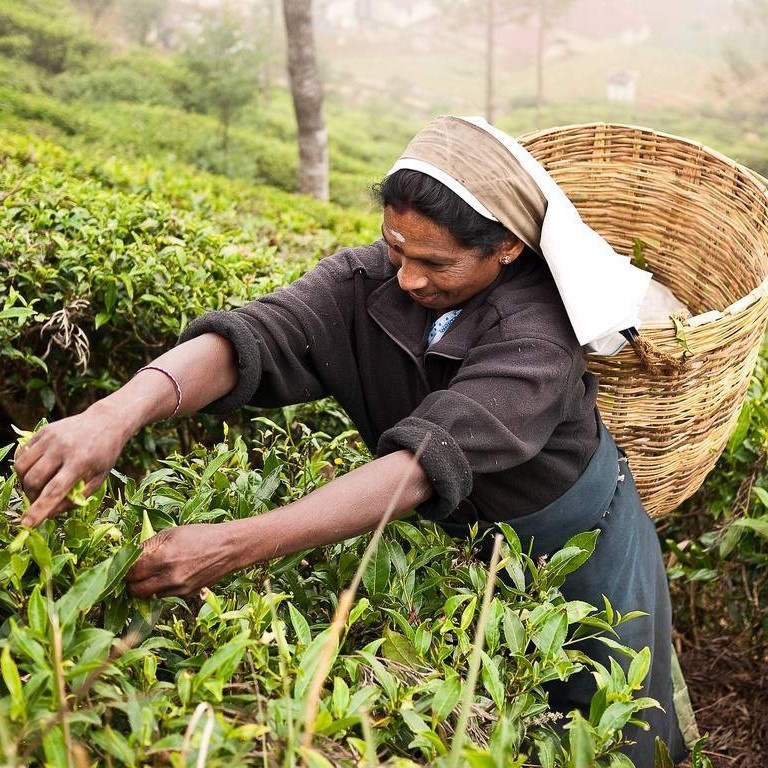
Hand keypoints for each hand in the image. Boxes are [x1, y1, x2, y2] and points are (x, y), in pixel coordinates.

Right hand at [14, 403, 128, 527]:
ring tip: (37, 485)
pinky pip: (22, 453)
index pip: (54, 490)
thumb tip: (52, 513)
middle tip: (39, 500)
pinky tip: (36, 469)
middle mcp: (62, 449)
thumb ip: (78, 497)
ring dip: (24, 482)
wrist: (106, 421)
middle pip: (33, 480)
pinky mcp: (43, 431)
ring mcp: (50, 438)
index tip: (27, 525)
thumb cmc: (105, 453)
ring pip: (22, 467)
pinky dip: (24, 466)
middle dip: (31, 496)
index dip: (39, 510)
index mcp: (80, 462)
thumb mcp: (100, 477)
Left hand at [126, 523, 237, 597]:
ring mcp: (178, 588)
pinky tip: (170, 575)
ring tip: (154, 572)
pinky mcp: (186, 594)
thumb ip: (149, 545)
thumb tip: (129, 555)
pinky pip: (164, 595)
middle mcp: (169, 577)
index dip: (125, 569)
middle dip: (131, 582)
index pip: (130, 572)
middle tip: (135, 572)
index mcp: (163, 558)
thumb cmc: (201, 535)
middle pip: (135, 590)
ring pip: (148, 595)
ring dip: (146, 586)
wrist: (229, 548)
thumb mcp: (172, 532)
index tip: (126, 564)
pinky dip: (162, 588)